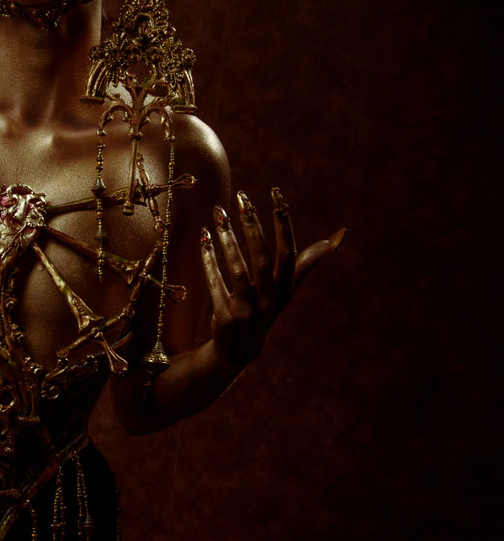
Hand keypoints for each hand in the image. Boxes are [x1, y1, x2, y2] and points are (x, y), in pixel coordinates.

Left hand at [200, 188, 344, 368]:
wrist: (240, 347)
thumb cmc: (265, 307)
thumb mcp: (287, 288)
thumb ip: (305, 263)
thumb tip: (336, 239)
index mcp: (285, 288)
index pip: (288, 251)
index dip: (283, 223)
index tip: (276, 193)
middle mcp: (269, 300)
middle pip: (261, 259)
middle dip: (252, 227)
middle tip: (242, 198)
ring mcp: (248, 310)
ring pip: (237, 270)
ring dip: (227, 240)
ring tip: (217, 213)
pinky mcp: (226, 316)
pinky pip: (215, 283)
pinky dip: (208, 260)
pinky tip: (203, 238)